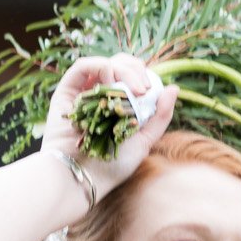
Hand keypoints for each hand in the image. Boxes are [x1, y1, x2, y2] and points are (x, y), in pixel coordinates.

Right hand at [39, 53, 177, 197]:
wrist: (85, 176)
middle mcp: (101, 96)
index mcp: (118, 105)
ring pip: (105, 64)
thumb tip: (174, 88)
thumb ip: (160, 116)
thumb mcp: (144, 140)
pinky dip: (101, 66)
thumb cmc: (114, 165)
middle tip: (143, 88)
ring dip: (123, 69)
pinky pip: (83, 66)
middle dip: (135, 69)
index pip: (131, 76)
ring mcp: (84, 92)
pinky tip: (112, 81)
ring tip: (134, 90)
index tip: (151, 88)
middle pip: (119, 65)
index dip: (143, 74)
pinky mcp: (67, 90)